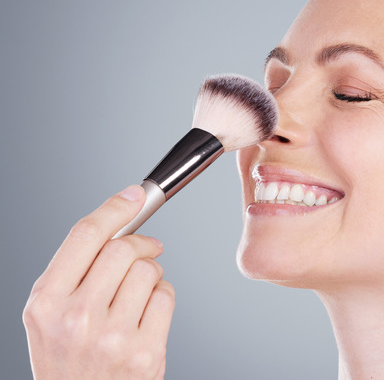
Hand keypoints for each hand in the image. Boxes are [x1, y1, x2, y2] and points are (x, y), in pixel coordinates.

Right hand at [23, 185, 174, 379]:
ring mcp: (112, 337)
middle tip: (146, 249)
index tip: (135, 195)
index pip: (85, 236)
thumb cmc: (68, 359)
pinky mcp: (145, 352)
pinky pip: (166, 297)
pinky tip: (148, 314)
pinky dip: (163, 297)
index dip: (115, 208)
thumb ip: (76, 272)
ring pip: (149, 271)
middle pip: (123, 249)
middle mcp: (76, 318)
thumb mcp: (51, 315)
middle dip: (141, 243)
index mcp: (46, 302)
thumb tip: (120, 221)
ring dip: (152, 274)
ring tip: (140, 292)